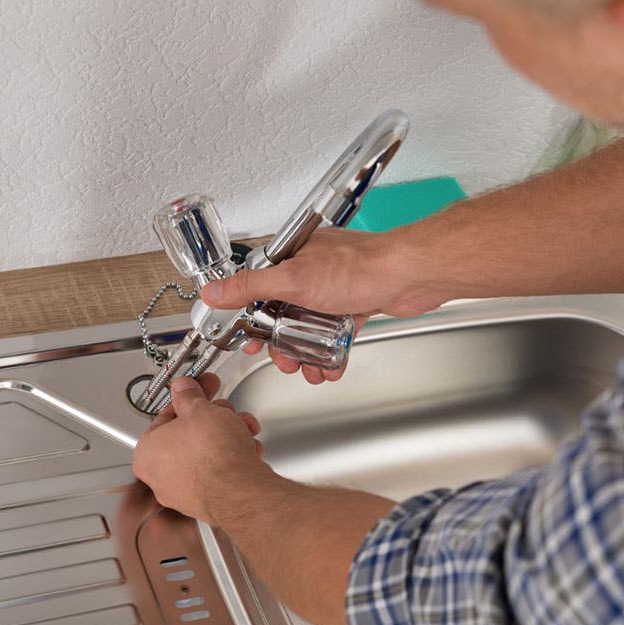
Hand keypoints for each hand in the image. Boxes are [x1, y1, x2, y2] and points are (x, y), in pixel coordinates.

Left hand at [132, 374, 268, 521]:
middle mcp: (160, 478)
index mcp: (147, 454)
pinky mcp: (208, 500)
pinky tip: (244, 449)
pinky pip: (219, 471)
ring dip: (227, 435)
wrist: (239, 489)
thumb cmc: (212, 457)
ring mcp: (185, 492)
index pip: (165, 417)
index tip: (199, 389)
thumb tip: (184, 389)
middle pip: (188, 436)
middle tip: (223, 410)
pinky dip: (232, 458)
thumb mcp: (199, 409)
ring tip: (240, 429)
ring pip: (207, 453)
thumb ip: (189, 396)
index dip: (188, 398)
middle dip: (213, 418)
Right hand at [202, 228, 446, 383]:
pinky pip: (335, 332)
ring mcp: (335, 287)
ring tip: (308, 369)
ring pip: (309, 325)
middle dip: (281, 342)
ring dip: (306, 352)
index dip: (250, 316)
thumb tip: (214, 292)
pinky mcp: (356, 303)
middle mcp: (312, 268)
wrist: (409, 275)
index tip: (249, 339)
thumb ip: (249, 286)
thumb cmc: (360, 267)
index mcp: (292, 255)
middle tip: (282, 360)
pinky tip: (331, 366)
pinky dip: (331, 351)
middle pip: (283, 310)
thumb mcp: (293, 278)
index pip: (257, 285)